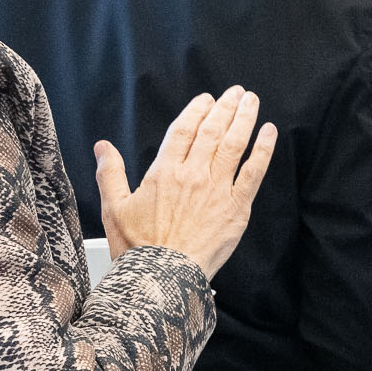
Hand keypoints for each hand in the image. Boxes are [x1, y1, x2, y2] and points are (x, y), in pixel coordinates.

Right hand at [92, 87, 275, 278]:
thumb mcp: (114, 208)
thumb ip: (110, 173)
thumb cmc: (138, 248)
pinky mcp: (236, 208)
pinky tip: (269, 133)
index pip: (184, 129)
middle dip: (225, 107)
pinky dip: (263, 150)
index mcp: (164, 172)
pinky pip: (253, 172)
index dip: (197, 110)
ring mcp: (216, 189)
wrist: (162, 278)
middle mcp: (192, 175)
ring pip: (234, 144)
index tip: (206, 99)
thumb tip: (102, 147)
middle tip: (234, 92)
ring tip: (251, 101)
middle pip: (212, 131)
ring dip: (244, 118)